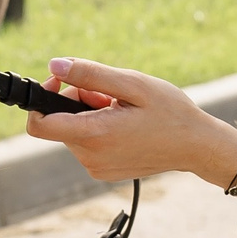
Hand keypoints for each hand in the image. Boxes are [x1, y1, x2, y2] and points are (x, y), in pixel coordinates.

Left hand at [25, 57, 236, 184]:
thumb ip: (90, 74)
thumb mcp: (132, 84)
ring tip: (121, 108)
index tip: (62, 81)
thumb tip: (54, 66)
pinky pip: (86, 144)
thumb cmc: (170, 111)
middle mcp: (91, 157)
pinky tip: (124, 123)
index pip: (39, 125)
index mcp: (95, 135)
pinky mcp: (103, 171)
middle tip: (109, 93)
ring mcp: (96, 168)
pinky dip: (97, 128)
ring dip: (88, 114)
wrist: (196, 146)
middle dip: (77, 100)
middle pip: (59, 122)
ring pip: (73, 131)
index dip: (42, 98)